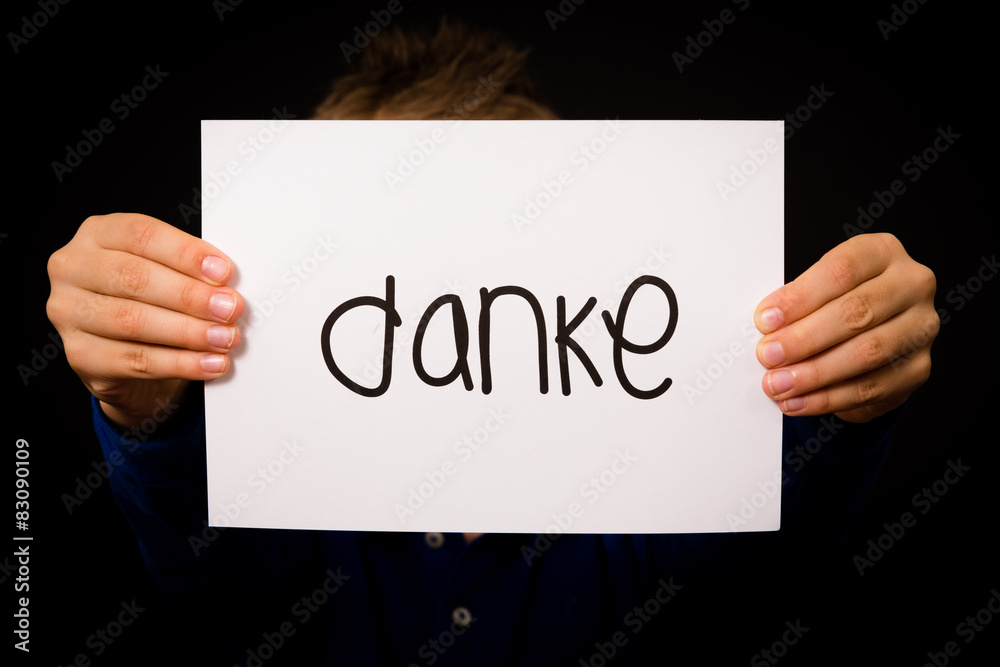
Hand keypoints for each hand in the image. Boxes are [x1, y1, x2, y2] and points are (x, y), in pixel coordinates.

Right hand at [46, 213, 243, 426]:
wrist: (123, 354)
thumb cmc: (151, 300)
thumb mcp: (165, 271)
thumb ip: (189, 271)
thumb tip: (227, 287)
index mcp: (97, 233)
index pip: (142, 235)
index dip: (185, 253)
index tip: (223, 272)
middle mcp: (73, 268)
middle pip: (135, 278)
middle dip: (190, 296)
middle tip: (230, 309)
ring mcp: (68, 312)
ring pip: (133, 321)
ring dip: (188, 332)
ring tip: (225, 338)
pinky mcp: (79, 355)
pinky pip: (135, 360)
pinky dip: (180, 363)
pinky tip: (210, 363)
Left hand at [753, 233, 938, 422]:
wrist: (876, 331)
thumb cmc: (837, 301)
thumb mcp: (819, 287)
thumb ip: (798, 302)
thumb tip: (766, 327)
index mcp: (882, 252)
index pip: (841, 271)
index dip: (800, 298)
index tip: (766, 320)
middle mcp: (911, 285)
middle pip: (856, 312)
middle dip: (804, 339)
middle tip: (768, 356)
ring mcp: (921, 327)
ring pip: (867, 353)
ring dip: (814, 373)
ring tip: (778, 384)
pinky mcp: (919, 367)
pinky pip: (871, 387)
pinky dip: (828, 398)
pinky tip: (798, 401)